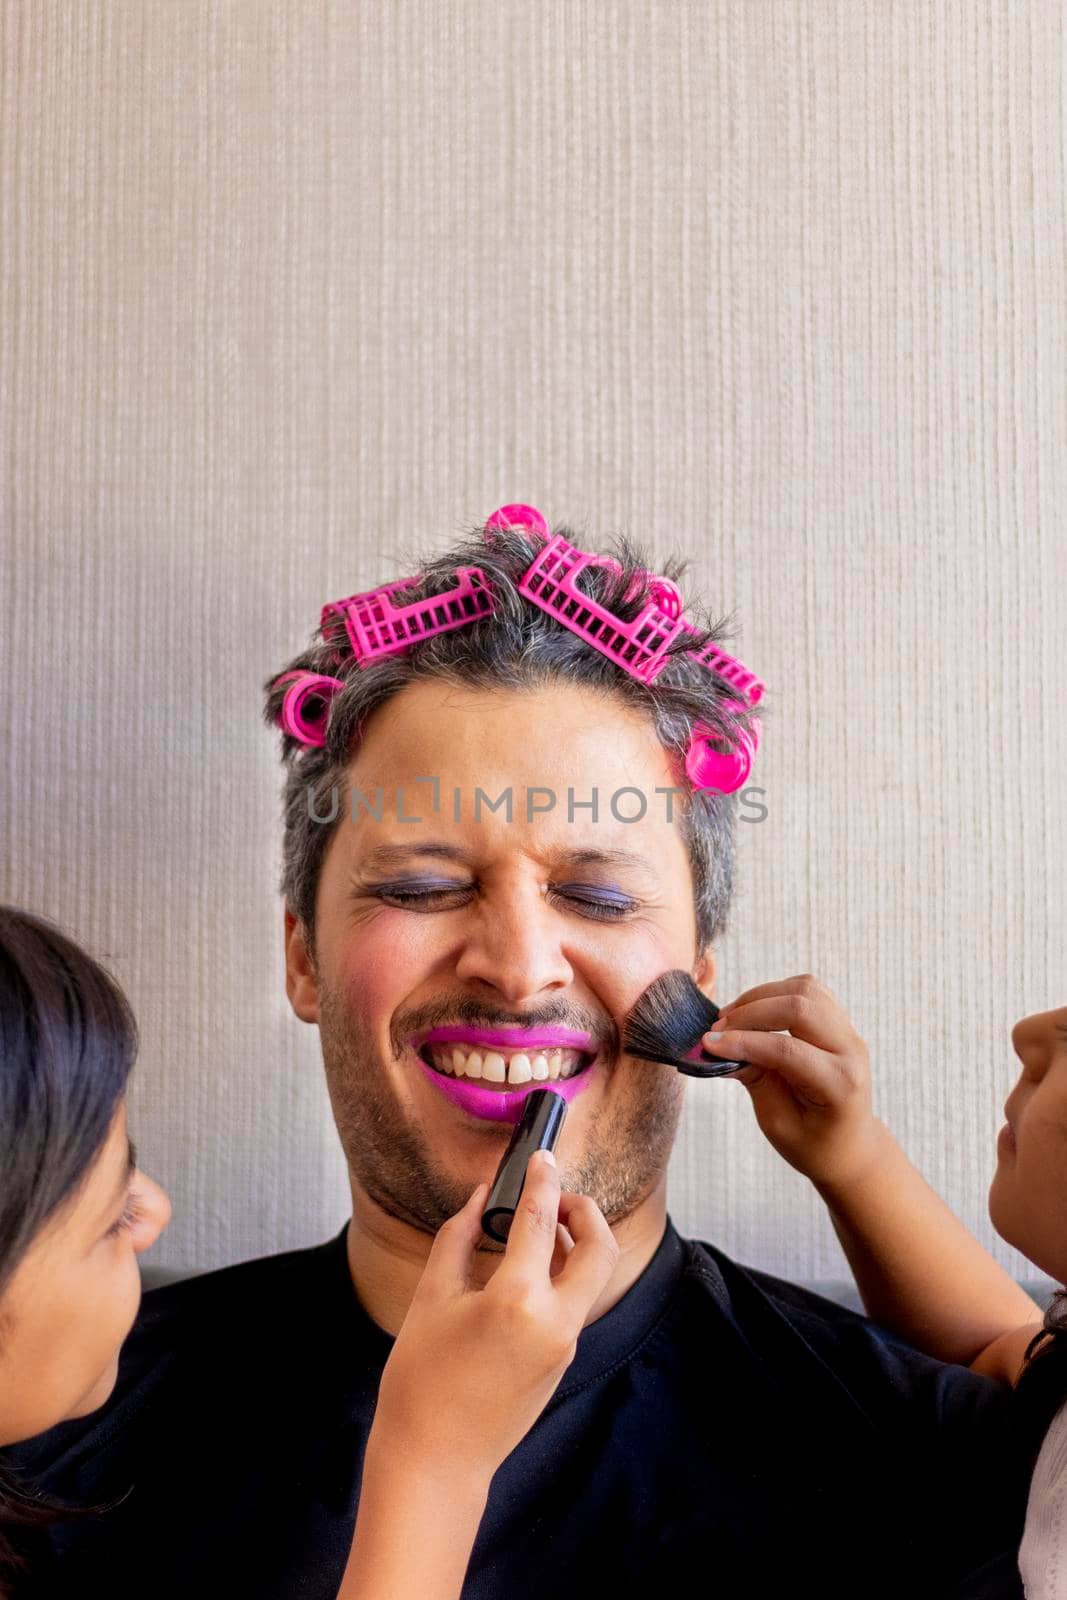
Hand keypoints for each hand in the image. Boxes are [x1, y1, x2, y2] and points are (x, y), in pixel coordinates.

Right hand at [368, 1152, 618, 1488]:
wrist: (435, 1459)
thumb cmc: (420, 1380)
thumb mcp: (431, 1297)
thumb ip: (459, 1237)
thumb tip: (481, 1198)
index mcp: (518, 1300)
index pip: (541, 1219)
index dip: (542, 1179)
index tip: (542, 1155)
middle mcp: (555, 1321)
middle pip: (599, 1248)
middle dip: (585, 1211)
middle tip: (556, 1194)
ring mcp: (565, 1345)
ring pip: (592, 1277)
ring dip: (578, 1242)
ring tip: (541, 1226)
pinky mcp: (563, 1360)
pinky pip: (576, 1303)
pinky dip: (564, 1274)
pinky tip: (531, 1265)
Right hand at [703, 974, 886, 1189]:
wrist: (849, 1146)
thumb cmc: (813, 1143)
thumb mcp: (777, 1123)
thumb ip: (755, 1080)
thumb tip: (722, 1048)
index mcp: (839, 1084)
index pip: (787, 1050)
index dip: (743, 1042)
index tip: (709, 1044)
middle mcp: (850, 1051)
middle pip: (800, 1006)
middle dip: (751, 1012)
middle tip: (718, 1029)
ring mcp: (849, 1032)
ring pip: (805, 989)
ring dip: (762, 996)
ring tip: (732, 1017)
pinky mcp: (840, 1022)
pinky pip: (809, 990)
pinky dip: (777, 993)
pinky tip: (755, 1012)